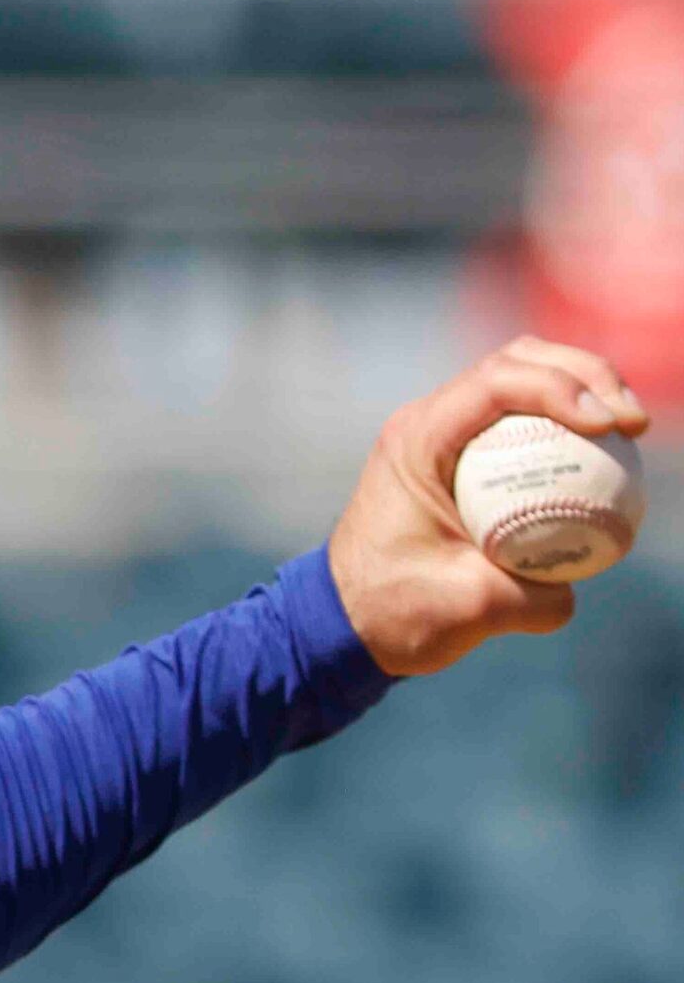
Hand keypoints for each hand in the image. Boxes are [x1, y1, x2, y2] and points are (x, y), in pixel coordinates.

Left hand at [328, 335, 652, 675]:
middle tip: (633, 422)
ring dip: (582, 390)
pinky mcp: (466, 458)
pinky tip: (606, 456)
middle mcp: (429, 422)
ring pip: (524, 381)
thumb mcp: (467, 610)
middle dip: (586, 375)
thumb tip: (575, 585)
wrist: (348, 620)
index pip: (497, 382)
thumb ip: (530, 598)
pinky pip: (523, 423)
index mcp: (417, 440)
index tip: (610, 426)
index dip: (562, 387)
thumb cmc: (394, 610)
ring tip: (629, 429)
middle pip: (517, 362)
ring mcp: (446, 435)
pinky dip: (566, 426)